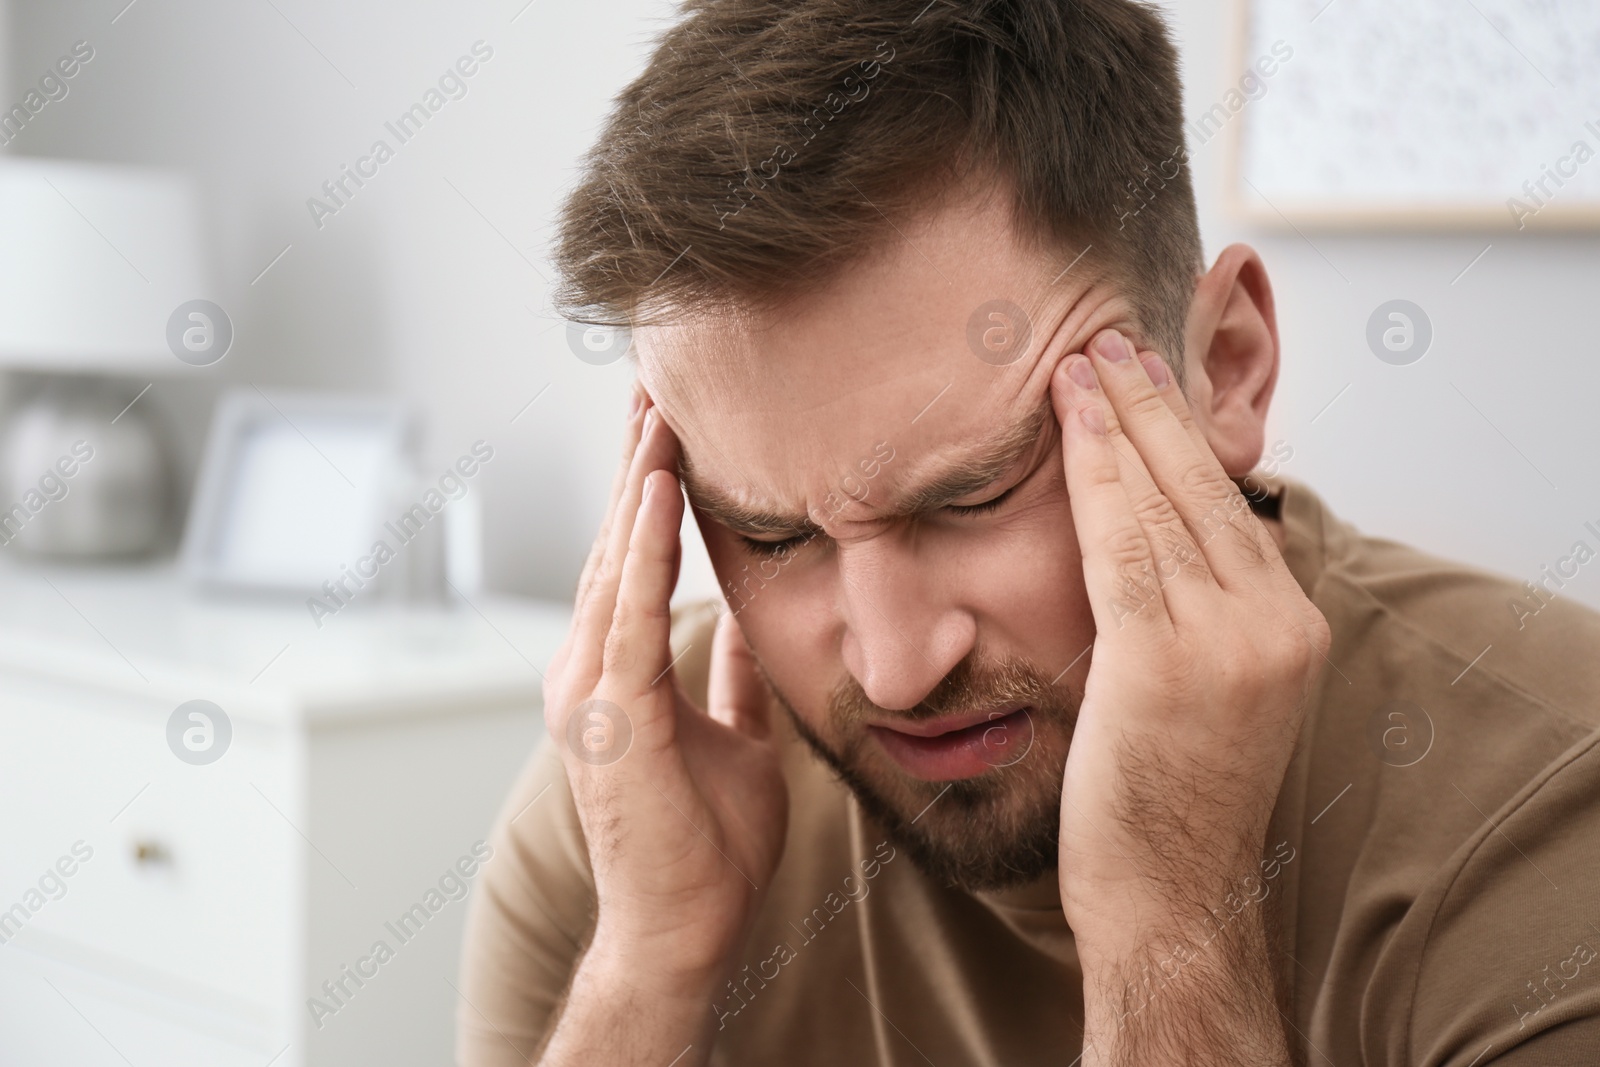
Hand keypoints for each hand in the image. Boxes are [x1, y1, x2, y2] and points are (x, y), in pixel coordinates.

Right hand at [541, 389, 787, 999]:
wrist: (684, 928)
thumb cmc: (705, 843)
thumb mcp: (734, 733)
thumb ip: (730, 674)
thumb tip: (748, 617)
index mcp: (612, 673)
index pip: (629, 559)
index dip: (645, 487)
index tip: (667, 418)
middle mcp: (586, 670)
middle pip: (612, 544)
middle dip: (634, 460)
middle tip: (653, 379)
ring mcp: (588, 693)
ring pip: (612, 564)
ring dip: (635, 482)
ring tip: (657, 406)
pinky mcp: (610, 719)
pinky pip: (629, 617)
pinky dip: (643, 551)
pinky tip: (656, 491)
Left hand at [1050, 329, 1326, 1060]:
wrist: (1169, 893)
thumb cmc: (1167, 797)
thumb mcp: (1203, 690)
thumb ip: (1192, 614)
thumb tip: (1149, 547)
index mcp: (1289, 626)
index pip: (1225, 506)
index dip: (1179, 437)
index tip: (1143, 381)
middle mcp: (1274, 623)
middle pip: (1201, 487)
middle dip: (1150, 405)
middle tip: (1108, 339)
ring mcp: (1229, 642)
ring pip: (1161, 502)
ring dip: (1116, 420)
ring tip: (1081, 360)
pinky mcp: (1167, 662)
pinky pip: (1120, 545)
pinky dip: (1092, 474)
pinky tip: (1069, 422)